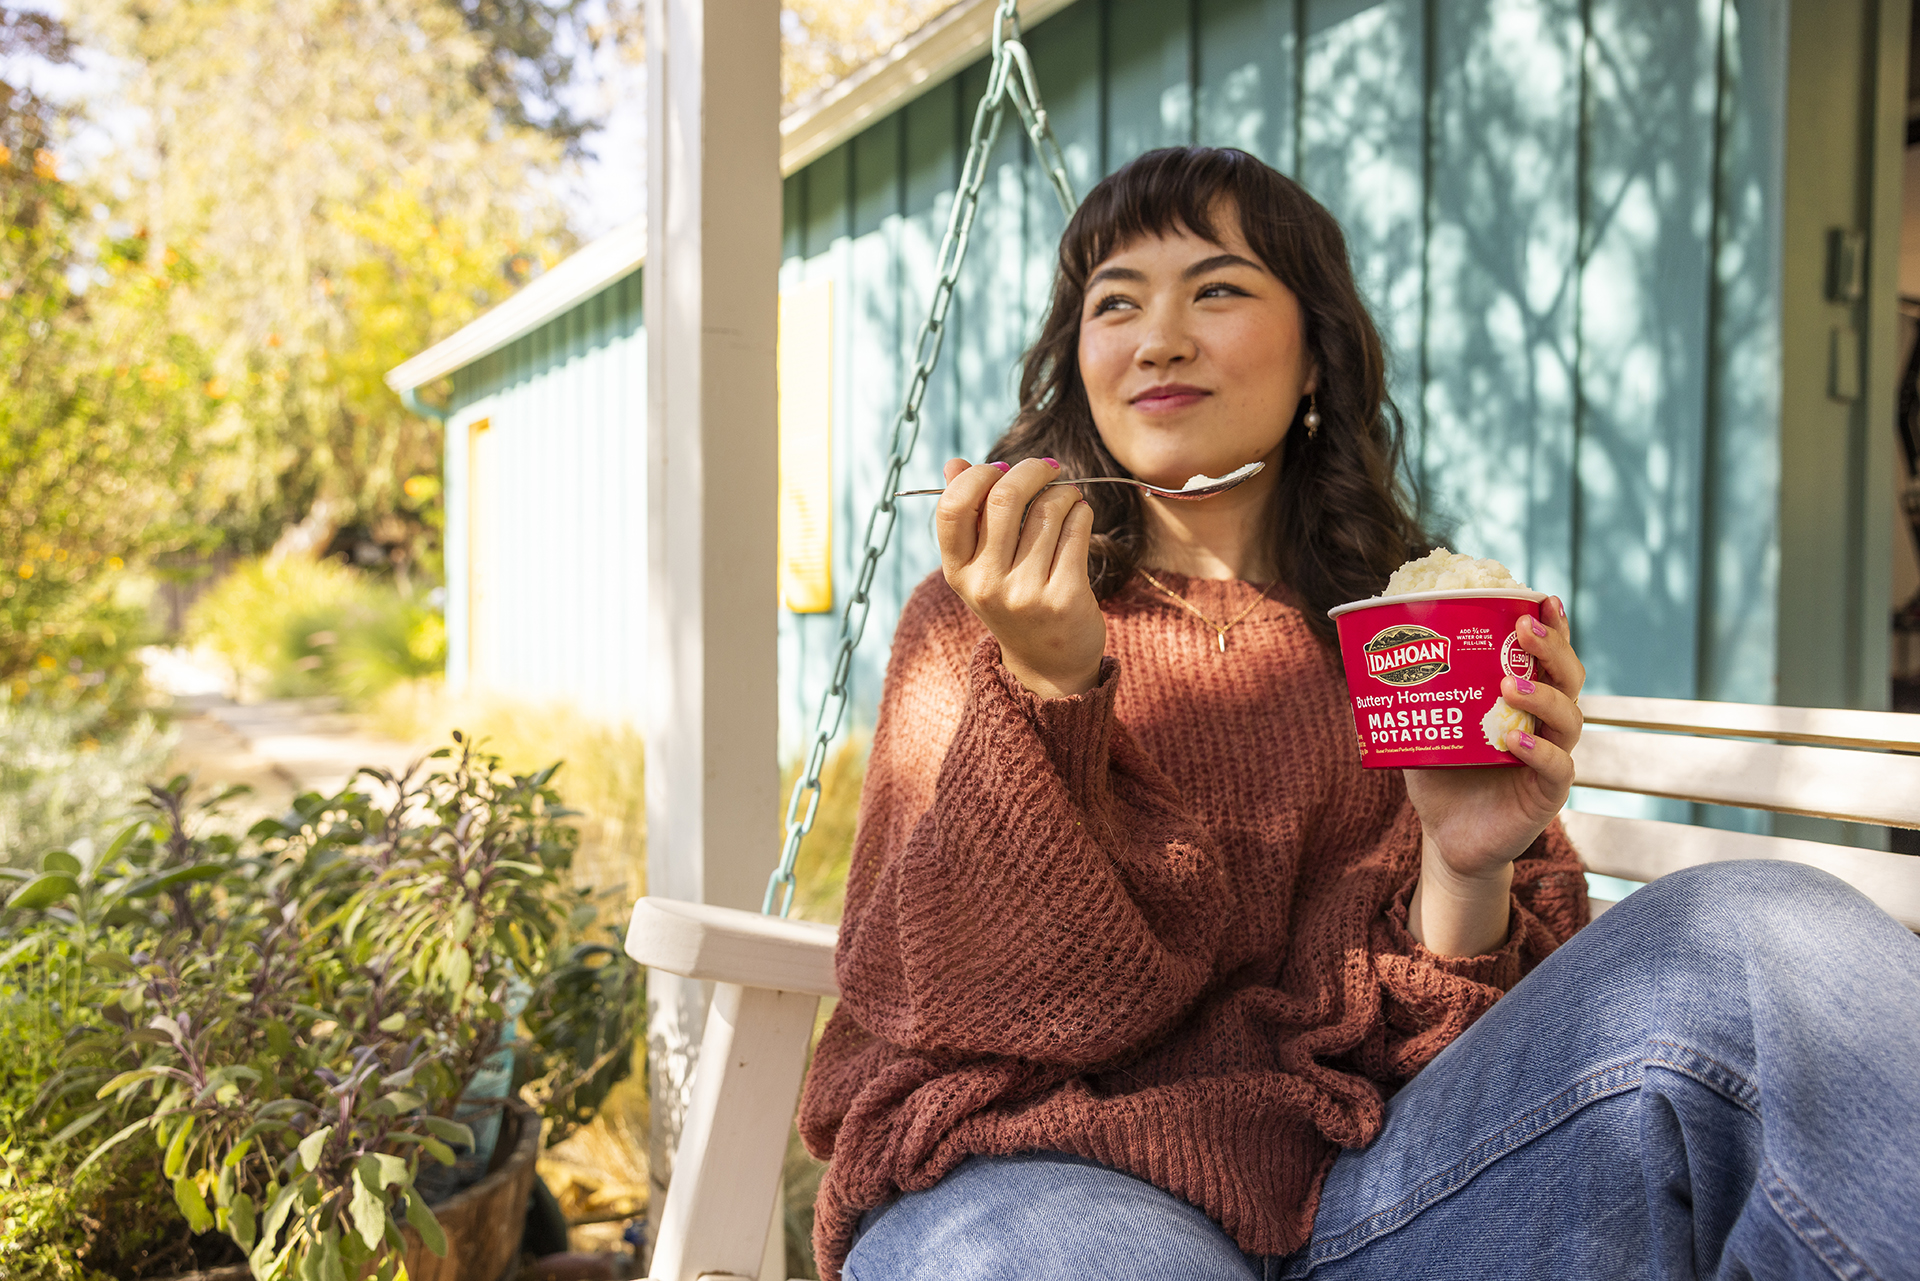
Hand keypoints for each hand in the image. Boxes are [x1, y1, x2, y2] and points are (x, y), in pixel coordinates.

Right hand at [935, 456, 1104, 698]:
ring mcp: (1025, 592)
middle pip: (1005, 497)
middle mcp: (987, 583)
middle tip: (1046, 469)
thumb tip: (954, 463)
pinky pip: (1076, 527)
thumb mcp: (980, 565)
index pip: (953, 506)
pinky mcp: (1064, 596)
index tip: (1001, 469)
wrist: (1049, 664)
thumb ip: (967, 514)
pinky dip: (1081, 511)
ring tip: (1067, 500)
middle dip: (1031, 470)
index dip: (978, 475)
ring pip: (1049, 509)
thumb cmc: (1013, 598)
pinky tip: (1079, 517)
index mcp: (958, 571)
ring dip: (1063, 493)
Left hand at [1403, 595, 1584, 953]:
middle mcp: (1546, 724)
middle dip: (1552, 649)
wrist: (1448, 838)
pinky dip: (1538, 753)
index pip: (1547, 657)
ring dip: (1542, 696)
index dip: (1552, 627)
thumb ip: (1412, 694)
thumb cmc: (1441, 775)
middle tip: (1524, 629)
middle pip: (1569, 679)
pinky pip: (1556, 769)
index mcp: (1524, 700)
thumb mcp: (1424, 726)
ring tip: (1510, 684)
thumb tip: (1368, 650)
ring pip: (1569, 719)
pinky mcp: (1547, 795)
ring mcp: (1551, 758)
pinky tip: (1514, 743)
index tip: (1539, 598)